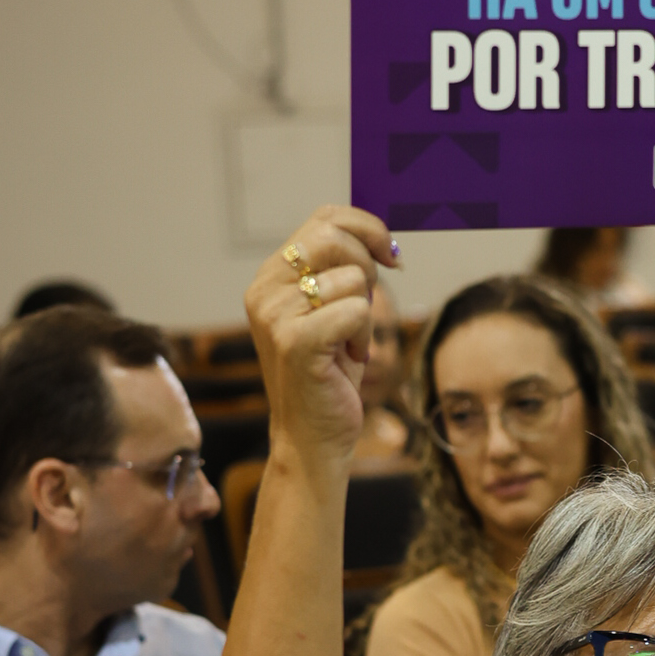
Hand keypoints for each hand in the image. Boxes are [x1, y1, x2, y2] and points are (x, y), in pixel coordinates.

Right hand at [245, 205, 397, 465]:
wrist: (312, 437)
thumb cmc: (329, 374)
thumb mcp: (333, 311)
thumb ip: (342, 270)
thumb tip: (382, 238)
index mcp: (270, 276)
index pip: (324, 218)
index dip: (367, 227)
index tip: (390, 255)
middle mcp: (264, 290)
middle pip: (335, 238)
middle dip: (369, 266)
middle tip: (367, 302)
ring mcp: (275, 315)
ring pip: (352, 279)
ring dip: (364, 314)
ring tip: (346, 344)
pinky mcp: (295, 342)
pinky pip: (357, 311)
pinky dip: (363, 336)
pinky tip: (346, 359)